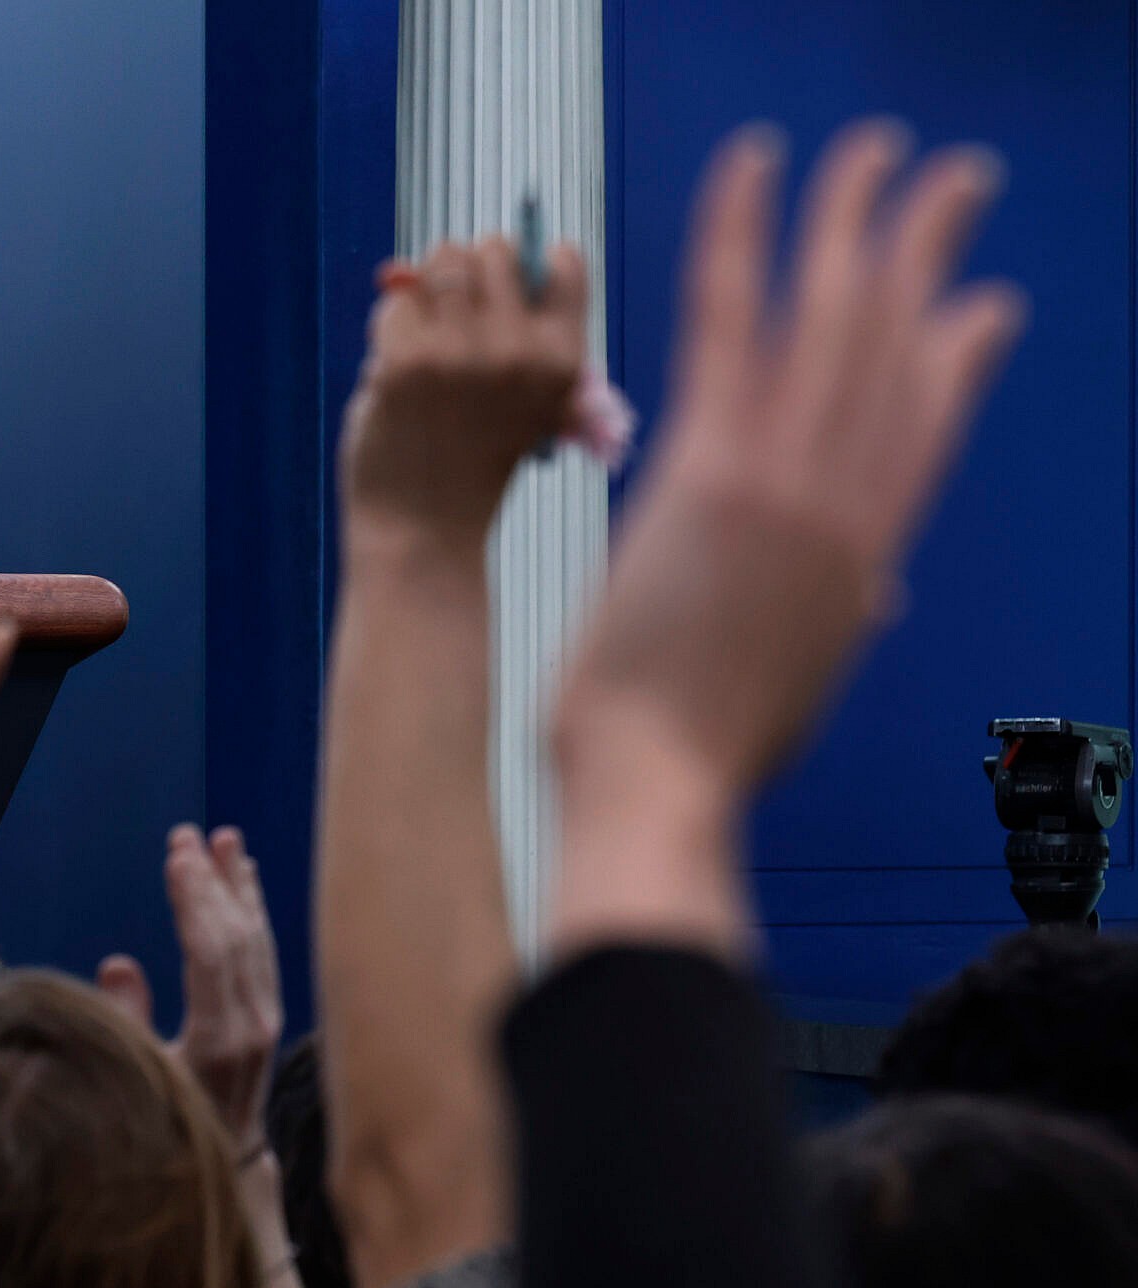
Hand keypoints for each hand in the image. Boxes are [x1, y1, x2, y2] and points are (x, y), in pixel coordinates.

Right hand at [98, 825, 285, 1151]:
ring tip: (224, 840)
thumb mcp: (136, 1080)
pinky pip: (263, 952)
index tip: (176, 855)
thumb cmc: (166, 1128)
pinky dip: (252, 911)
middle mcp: (251, 1026)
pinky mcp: (269, 1016)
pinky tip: (244, 880)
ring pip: (255, 939)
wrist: (222, 1167)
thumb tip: (119, 964)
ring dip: (237, 887)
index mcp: (217, 1041)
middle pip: (235, 937)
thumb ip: (127, 1024)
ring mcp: (266, 1021)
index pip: (210, 953)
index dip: (193, 900)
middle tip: (187, 835)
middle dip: (210, 881)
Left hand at [339, 235, 590, 558]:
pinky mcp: (404, 362)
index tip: (505, 290)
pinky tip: (397, 372)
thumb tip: (471, 253)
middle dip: (469, 270)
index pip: (563, 261)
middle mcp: (518, 349)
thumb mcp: (529, 403)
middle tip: (454, 312)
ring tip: (426, 339)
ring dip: (426, 291)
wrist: (426, 531)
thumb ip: (521, 334)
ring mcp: (460, 352)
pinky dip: (390, 329)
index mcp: (563, 359)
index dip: (529, 265)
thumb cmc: (474, 462)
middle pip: (493, 249)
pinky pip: (395, 304)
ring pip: (440, 263)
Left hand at [555, 123, 1022, 809]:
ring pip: (837, 316)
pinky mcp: (712, 467)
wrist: (656, 788)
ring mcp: (785, 480)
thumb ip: (834, 618)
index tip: (982, 309)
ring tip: (875, 148)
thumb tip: (875, 595)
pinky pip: (730, 319)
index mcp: (863, 559)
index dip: (955, 358)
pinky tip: (756, 165)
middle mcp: (843, 504)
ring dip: (858, 217)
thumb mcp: (794, 681)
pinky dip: (742, 234)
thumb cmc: (698, 756)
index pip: (925, 432)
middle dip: (927, 255)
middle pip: (900, 349)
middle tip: (948, 183)